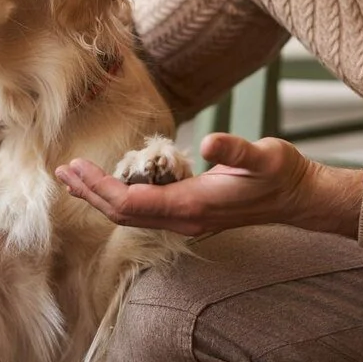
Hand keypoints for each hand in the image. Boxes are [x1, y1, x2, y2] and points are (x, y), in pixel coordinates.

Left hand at [55, 133, 362, 237]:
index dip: (99, 188)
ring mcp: (187, 220)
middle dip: (90, 194)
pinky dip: (121, 197)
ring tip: (76, 179)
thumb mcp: (264, 155)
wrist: (300, 197)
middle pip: (123, 214)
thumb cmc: (282, 174)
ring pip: (132, 215)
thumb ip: (238, 149)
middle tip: (62, 173)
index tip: (75, 168)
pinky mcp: (192, 213)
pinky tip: (114, 182)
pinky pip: (146, 210)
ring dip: (102, 197)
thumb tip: (214, 141)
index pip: (131, 203)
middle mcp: (184, 219)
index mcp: (192, 206)